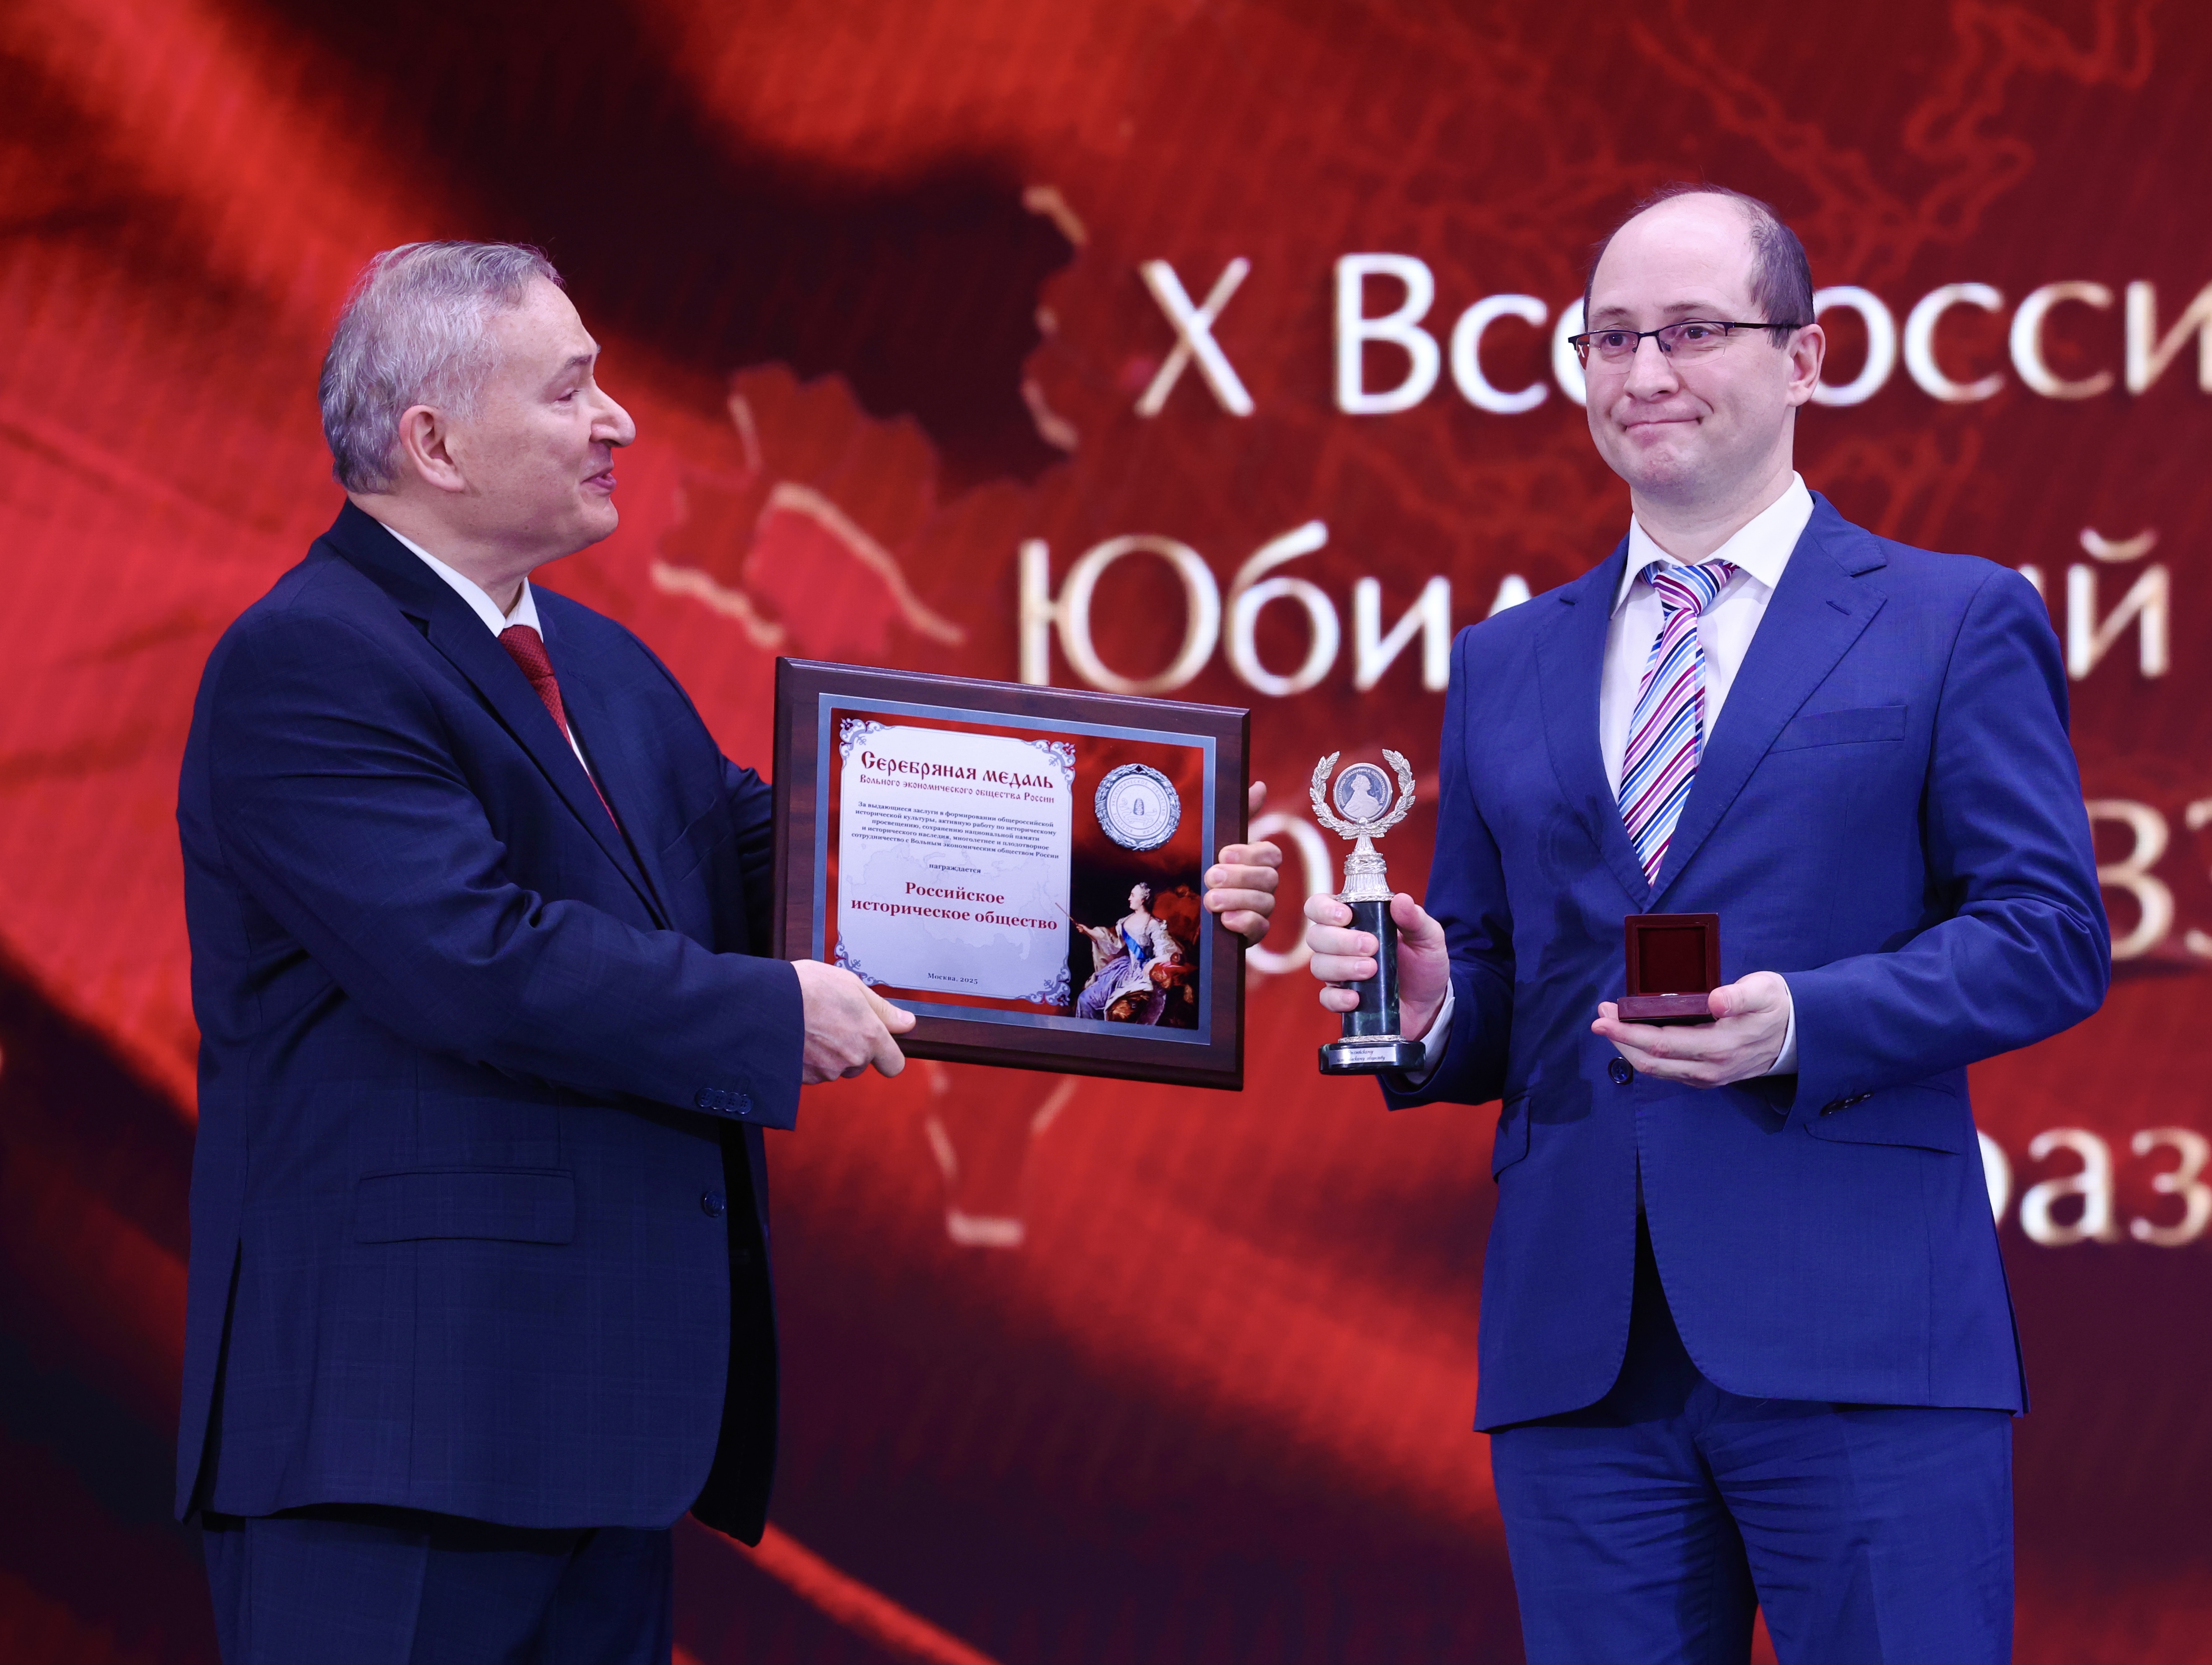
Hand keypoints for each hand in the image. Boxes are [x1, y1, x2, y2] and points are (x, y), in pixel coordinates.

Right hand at [792, 959, 915, 1083]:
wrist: (763, 1001)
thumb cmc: (808, 986)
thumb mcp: (851, 985)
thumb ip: (882, 1009)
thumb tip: (907, 1023)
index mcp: (870, 1036)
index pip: (894, 1064)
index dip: (887, 1055)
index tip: (878, 1045)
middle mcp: (852, 1058)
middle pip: (860, 1064)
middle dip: (851, 1048)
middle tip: (832, 1022)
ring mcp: (827, 1071)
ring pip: (835, 1068)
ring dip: (828, 1053)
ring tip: (810, 1025)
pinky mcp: (804, 1079)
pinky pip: (813, 1072)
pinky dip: (808, 1059)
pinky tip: (798, 1037)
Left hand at [1204, 781, 1282, 943]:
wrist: (1185, 909)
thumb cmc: (1205, 868)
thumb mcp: (1216, 839)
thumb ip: (1241, 814)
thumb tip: (1259, 785)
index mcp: (1257, 861)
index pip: (1271, 854)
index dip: (1250, 854)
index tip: (1223, 854)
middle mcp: (1264, 885)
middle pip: (1269, 879)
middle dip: (1238, 877)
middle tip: (1210, 877)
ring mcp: (1260, 909)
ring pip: (1264, 903)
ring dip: (1236, 899)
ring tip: (1210, 900)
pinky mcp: (1252, 933)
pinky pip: (1260, 929)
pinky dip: (1244, 923)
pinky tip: (1225, 921)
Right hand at [1303, 890, 1450, 1039]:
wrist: (1430, 1001)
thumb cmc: (1423, 962)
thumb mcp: (1427, 937)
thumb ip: (1415, 919)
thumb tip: (1401, 900)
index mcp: (1354, 920)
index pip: (1319, 906)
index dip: (1324, 909)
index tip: (1346, 916)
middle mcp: (1339, 944)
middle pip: (1316, 936)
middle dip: (1341, 940)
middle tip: (1371, 946)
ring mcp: (1338, 972)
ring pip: (1319, 966)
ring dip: (1342, 966)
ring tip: (1372, 970)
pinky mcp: (1341, 998)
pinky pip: (1326, 998)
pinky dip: (1338, 998)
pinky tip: (1356, 998)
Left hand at [1591, 971, 1789, 1087]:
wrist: (1800, 1035)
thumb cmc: (1776, 1005)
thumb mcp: (1763, 991)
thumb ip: (1739, 996)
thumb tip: (1715, 1000)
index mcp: (1719, 1046)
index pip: (1661, 1043)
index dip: (1627, 1032)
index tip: (1603, 1017)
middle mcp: (1709, 1068)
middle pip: (1650, 1060)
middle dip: (1619, 1039)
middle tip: (1600, 1015)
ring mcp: (1707, 1075)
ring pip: (1656, 1069)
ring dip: (1628, 1047)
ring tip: (1611, 1023)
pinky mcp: (1707, 1076)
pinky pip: (1668, 1070)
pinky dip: (1645, 1054)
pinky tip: (1635, 1037)